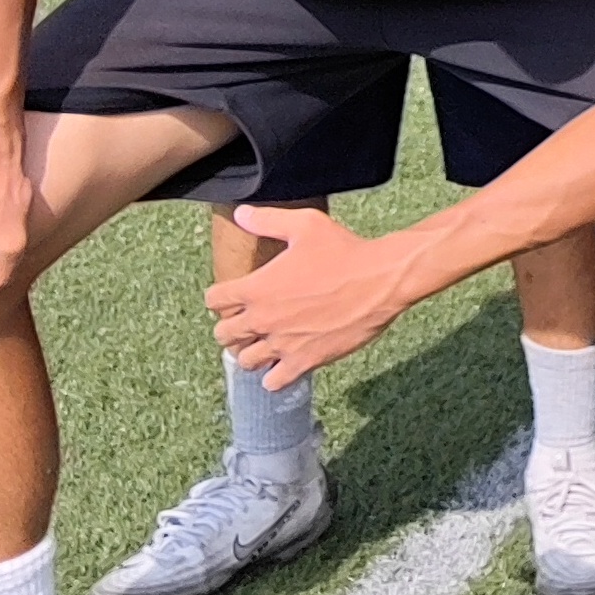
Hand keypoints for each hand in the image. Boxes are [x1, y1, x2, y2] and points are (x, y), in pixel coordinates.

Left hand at [205, 205, 415, 386]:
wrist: (381, 279)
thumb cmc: (345, 250)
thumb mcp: (305, 225)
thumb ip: (267, 221)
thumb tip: (241, 213)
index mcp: (256, 288)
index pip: (214, 300)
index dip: (221, 297)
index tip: (236, 295)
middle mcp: (262, 319)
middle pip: (223, 335)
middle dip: (233, 327)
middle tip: (251, 321)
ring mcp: (282, 343)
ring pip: (245, 360)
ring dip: (252, 352)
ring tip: (267, 342)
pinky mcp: (305, 360)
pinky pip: (273, 381)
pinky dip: (274, 375)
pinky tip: (285, 361)